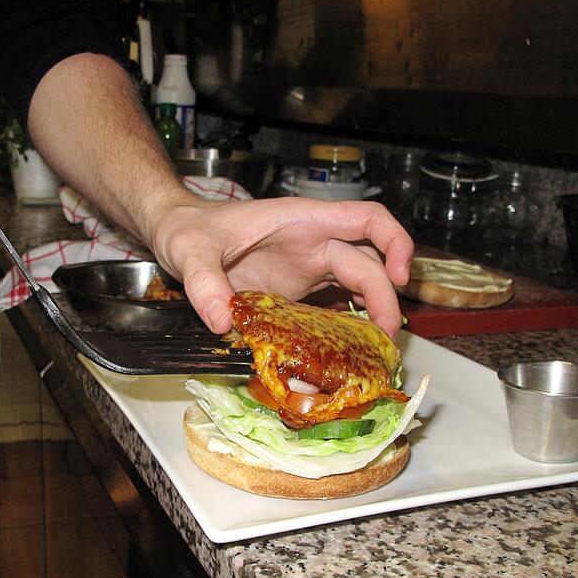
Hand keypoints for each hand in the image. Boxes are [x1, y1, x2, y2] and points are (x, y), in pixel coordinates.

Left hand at [151, 197, 412, 338]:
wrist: (176, 236)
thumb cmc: (187, 229)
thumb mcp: (189, 250)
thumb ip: (204, 282)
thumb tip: (224, 322)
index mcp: (301, 221)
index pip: (366, 219)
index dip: (394, 242)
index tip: (401, 275)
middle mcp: (312, 244)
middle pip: (368, 266)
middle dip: (384, 300)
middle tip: (383, 341)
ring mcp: (306, 270)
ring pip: (356, 290)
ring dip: (369, 319)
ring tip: (370, 356)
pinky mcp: (295, 295)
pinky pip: (330, 311)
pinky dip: (341, 332)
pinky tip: (340, 358)